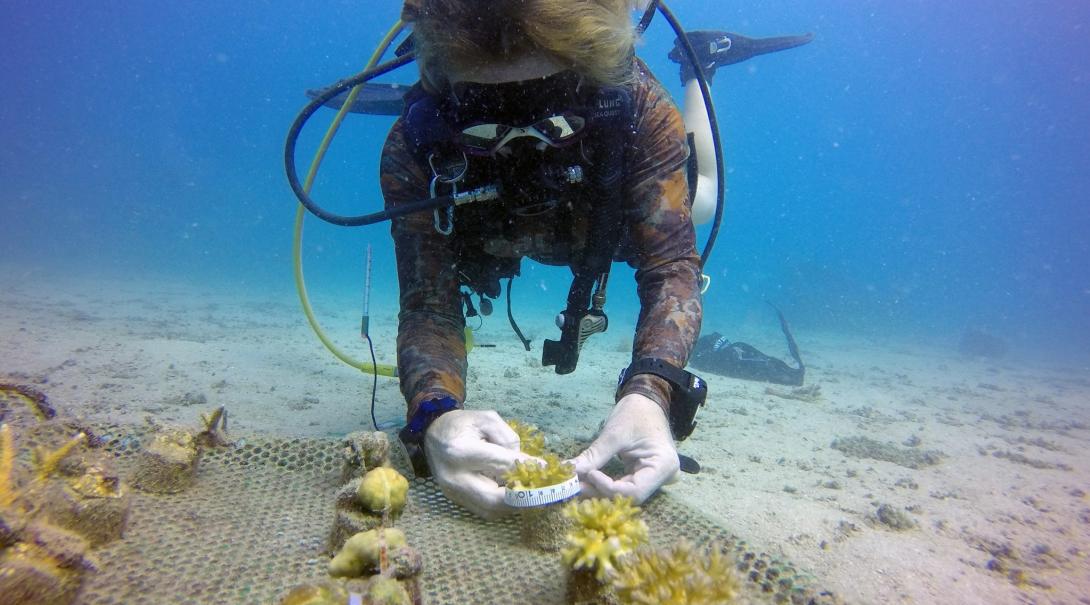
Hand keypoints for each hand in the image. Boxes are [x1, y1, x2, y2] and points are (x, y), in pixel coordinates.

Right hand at [424, 409, 538, 518]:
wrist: (432, 434)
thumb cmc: (462, 424)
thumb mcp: (486, 418)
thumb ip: (507, 438)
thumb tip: (525, 461)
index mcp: (460, 451)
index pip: (500, 464)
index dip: (526, 468)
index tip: (546, 469)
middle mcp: (455, 478)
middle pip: (492, 499)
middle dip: (521, 499)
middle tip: (544, 494)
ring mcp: (453, 493)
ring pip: (490, 510)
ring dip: (514, 505)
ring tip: (534, 495)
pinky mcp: (456, 500)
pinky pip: (484, 510)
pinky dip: (503, 506)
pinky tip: (517, 496)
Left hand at [570, 393, 678, 502]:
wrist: (646, 401)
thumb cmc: (635, 413)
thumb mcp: (614, 434)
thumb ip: (594, 457)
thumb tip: (568, 470)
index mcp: (663, 466)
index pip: (635, 491)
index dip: (608, 487)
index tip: (589, 474)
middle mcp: (663, 477)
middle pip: (629, 495)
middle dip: (601, 491)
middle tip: (574, 485)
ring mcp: (654, 478)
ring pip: (624, 493)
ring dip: (600, 490)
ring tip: (578, 483)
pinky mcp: (643, 476)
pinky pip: (624, 486)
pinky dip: (606, 485)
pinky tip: (588, 481)